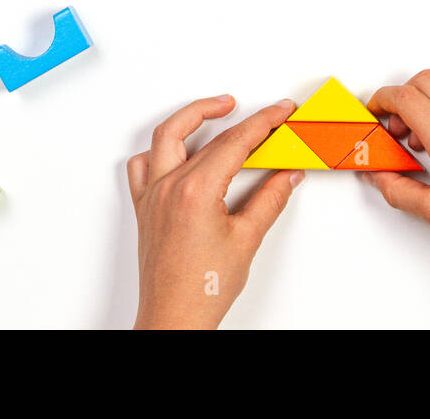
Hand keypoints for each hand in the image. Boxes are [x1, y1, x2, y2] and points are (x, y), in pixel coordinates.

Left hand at [126, 95, 302, 328]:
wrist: (174, 318)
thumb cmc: (203, 289)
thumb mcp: (247, 239)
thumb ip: (270, 199)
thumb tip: (286, 175)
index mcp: (197, 190)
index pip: (236, 141)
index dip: (263, 122)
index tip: (280, 112)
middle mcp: (170, 186)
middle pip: (208, 135)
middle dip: (238, 116)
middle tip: (260, 112)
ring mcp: (153, 195)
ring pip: (165, 137)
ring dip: (191, 118)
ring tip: (215, 110)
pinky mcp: (146, 207)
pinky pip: (142, 166)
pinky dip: (158, 150)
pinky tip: (176, 150)